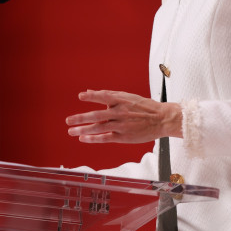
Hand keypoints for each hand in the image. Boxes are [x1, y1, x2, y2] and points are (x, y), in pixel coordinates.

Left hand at [66, 89, 181, 143]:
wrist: (161, 119)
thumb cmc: (145, 107)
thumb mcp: (128, 97)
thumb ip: (109, 95)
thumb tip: (90, 92)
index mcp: (122, 100)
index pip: (104, 96)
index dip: (92, 96)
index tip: (81, 96)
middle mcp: (120, 112)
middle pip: (97, 115)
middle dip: (81, 118)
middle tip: (68, 120)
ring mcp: (121, 125)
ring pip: (99, 127)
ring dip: (83, 129)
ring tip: (71, 131)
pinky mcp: (123, 137)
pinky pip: (105, 138)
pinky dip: (93, 139)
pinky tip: (83, 138)